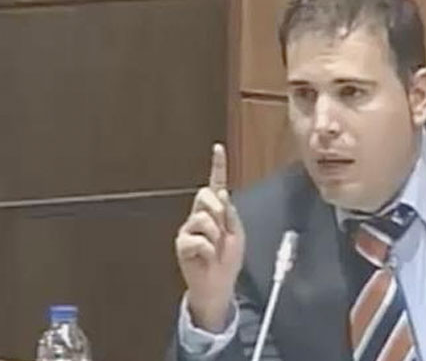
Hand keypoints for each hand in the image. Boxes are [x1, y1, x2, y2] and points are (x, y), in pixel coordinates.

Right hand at [175, 143, 245, 331]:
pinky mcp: (182, 243)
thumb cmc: (228, 260)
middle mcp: (200, 216)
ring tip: (215, 249)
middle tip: (222, 233)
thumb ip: (231, 214)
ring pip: (203, 218)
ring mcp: (189, 229)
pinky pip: (198, 239)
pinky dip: (208, 250)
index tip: (218, 147)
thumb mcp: (237, 234)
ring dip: (215, 235)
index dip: (217, 166)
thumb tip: (221, 192)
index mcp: (216, 211)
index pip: (216, 184)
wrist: (219, 284)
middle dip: (218, 211)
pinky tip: (207, 258)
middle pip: (206, 195)